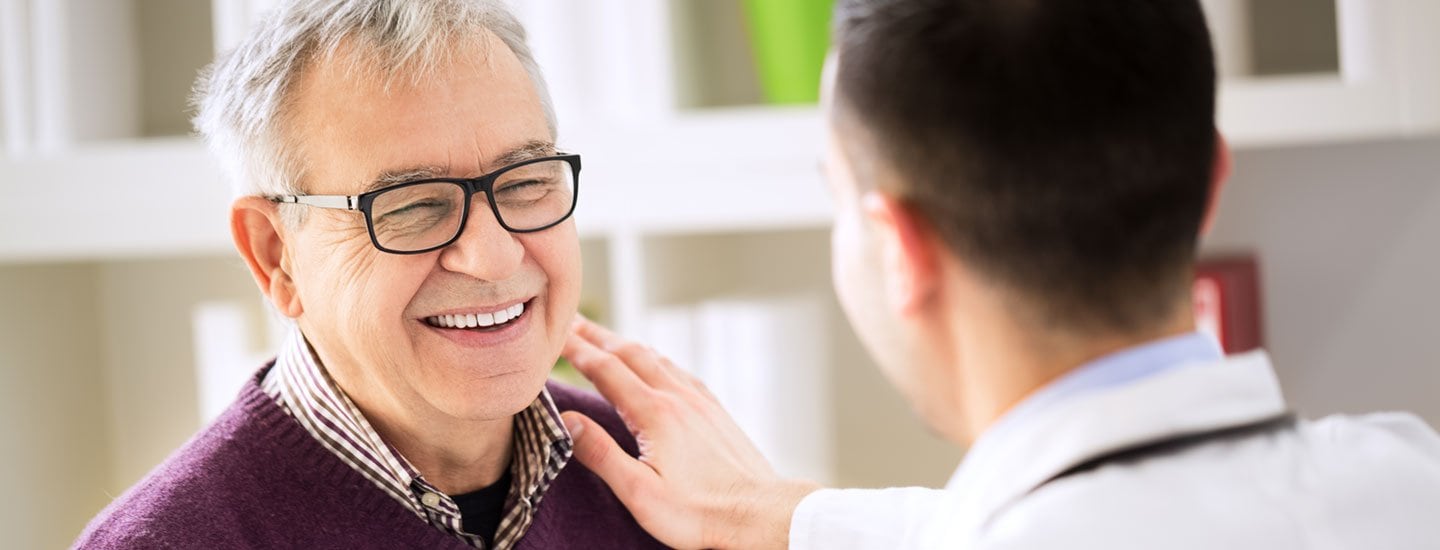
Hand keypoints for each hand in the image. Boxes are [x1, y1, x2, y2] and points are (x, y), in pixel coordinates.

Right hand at [560, 316, 820, 549]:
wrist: (759, 513)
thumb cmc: (699, 512)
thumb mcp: (640, 492)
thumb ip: (601, 453)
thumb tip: (566, 420)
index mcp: (655, 413)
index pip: (605, 369)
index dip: (577, 350)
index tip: (554, 335)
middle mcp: (678, 397)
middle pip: (630, 353)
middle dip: (597, 336)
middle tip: (571, 323)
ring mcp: (700, 401)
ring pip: (656, 358)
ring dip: (626, 344)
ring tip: (605, 338)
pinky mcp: (715, 410)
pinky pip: (679, 372)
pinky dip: (656, 359)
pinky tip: (656, 365)